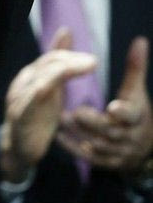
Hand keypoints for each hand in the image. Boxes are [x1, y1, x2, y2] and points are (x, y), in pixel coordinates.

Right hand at [0, 28, 96, 182]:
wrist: (19, 149)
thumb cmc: (37, 118)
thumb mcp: (52, 89)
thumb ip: (59, 64)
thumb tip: (65, 32)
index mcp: (31, 76)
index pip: (50, 59)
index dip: (70, 55)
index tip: (92, 60)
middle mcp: (23, 82)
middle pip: (46, 64)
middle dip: (70, 60)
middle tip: (93, 62)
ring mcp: (19, 98)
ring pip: (41, 78)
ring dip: (64, 70)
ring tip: (87, 68)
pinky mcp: (19, 115)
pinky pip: (29, 100)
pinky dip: (41, 90)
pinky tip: (52, 87)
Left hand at [57, 37, 152, 172]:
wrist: (143, 149)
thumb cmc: (135, 113)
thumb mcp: (137, 92)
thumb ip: (135, 67)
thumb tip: (139, 40)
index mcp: (137, 117)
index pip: (132, 115)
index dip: (123, 112)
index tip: (112, 107)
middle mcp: (128, 136)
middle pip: (111, 131)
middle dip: (94, 122)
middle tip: (75, 112)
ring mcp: (117, 152)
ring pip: (98, 145)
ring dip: (80, 134)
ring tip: (61, 120)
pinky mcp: (106, 162)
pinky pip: (89, 157)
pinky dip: (74, 148)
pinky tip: (58, 136)